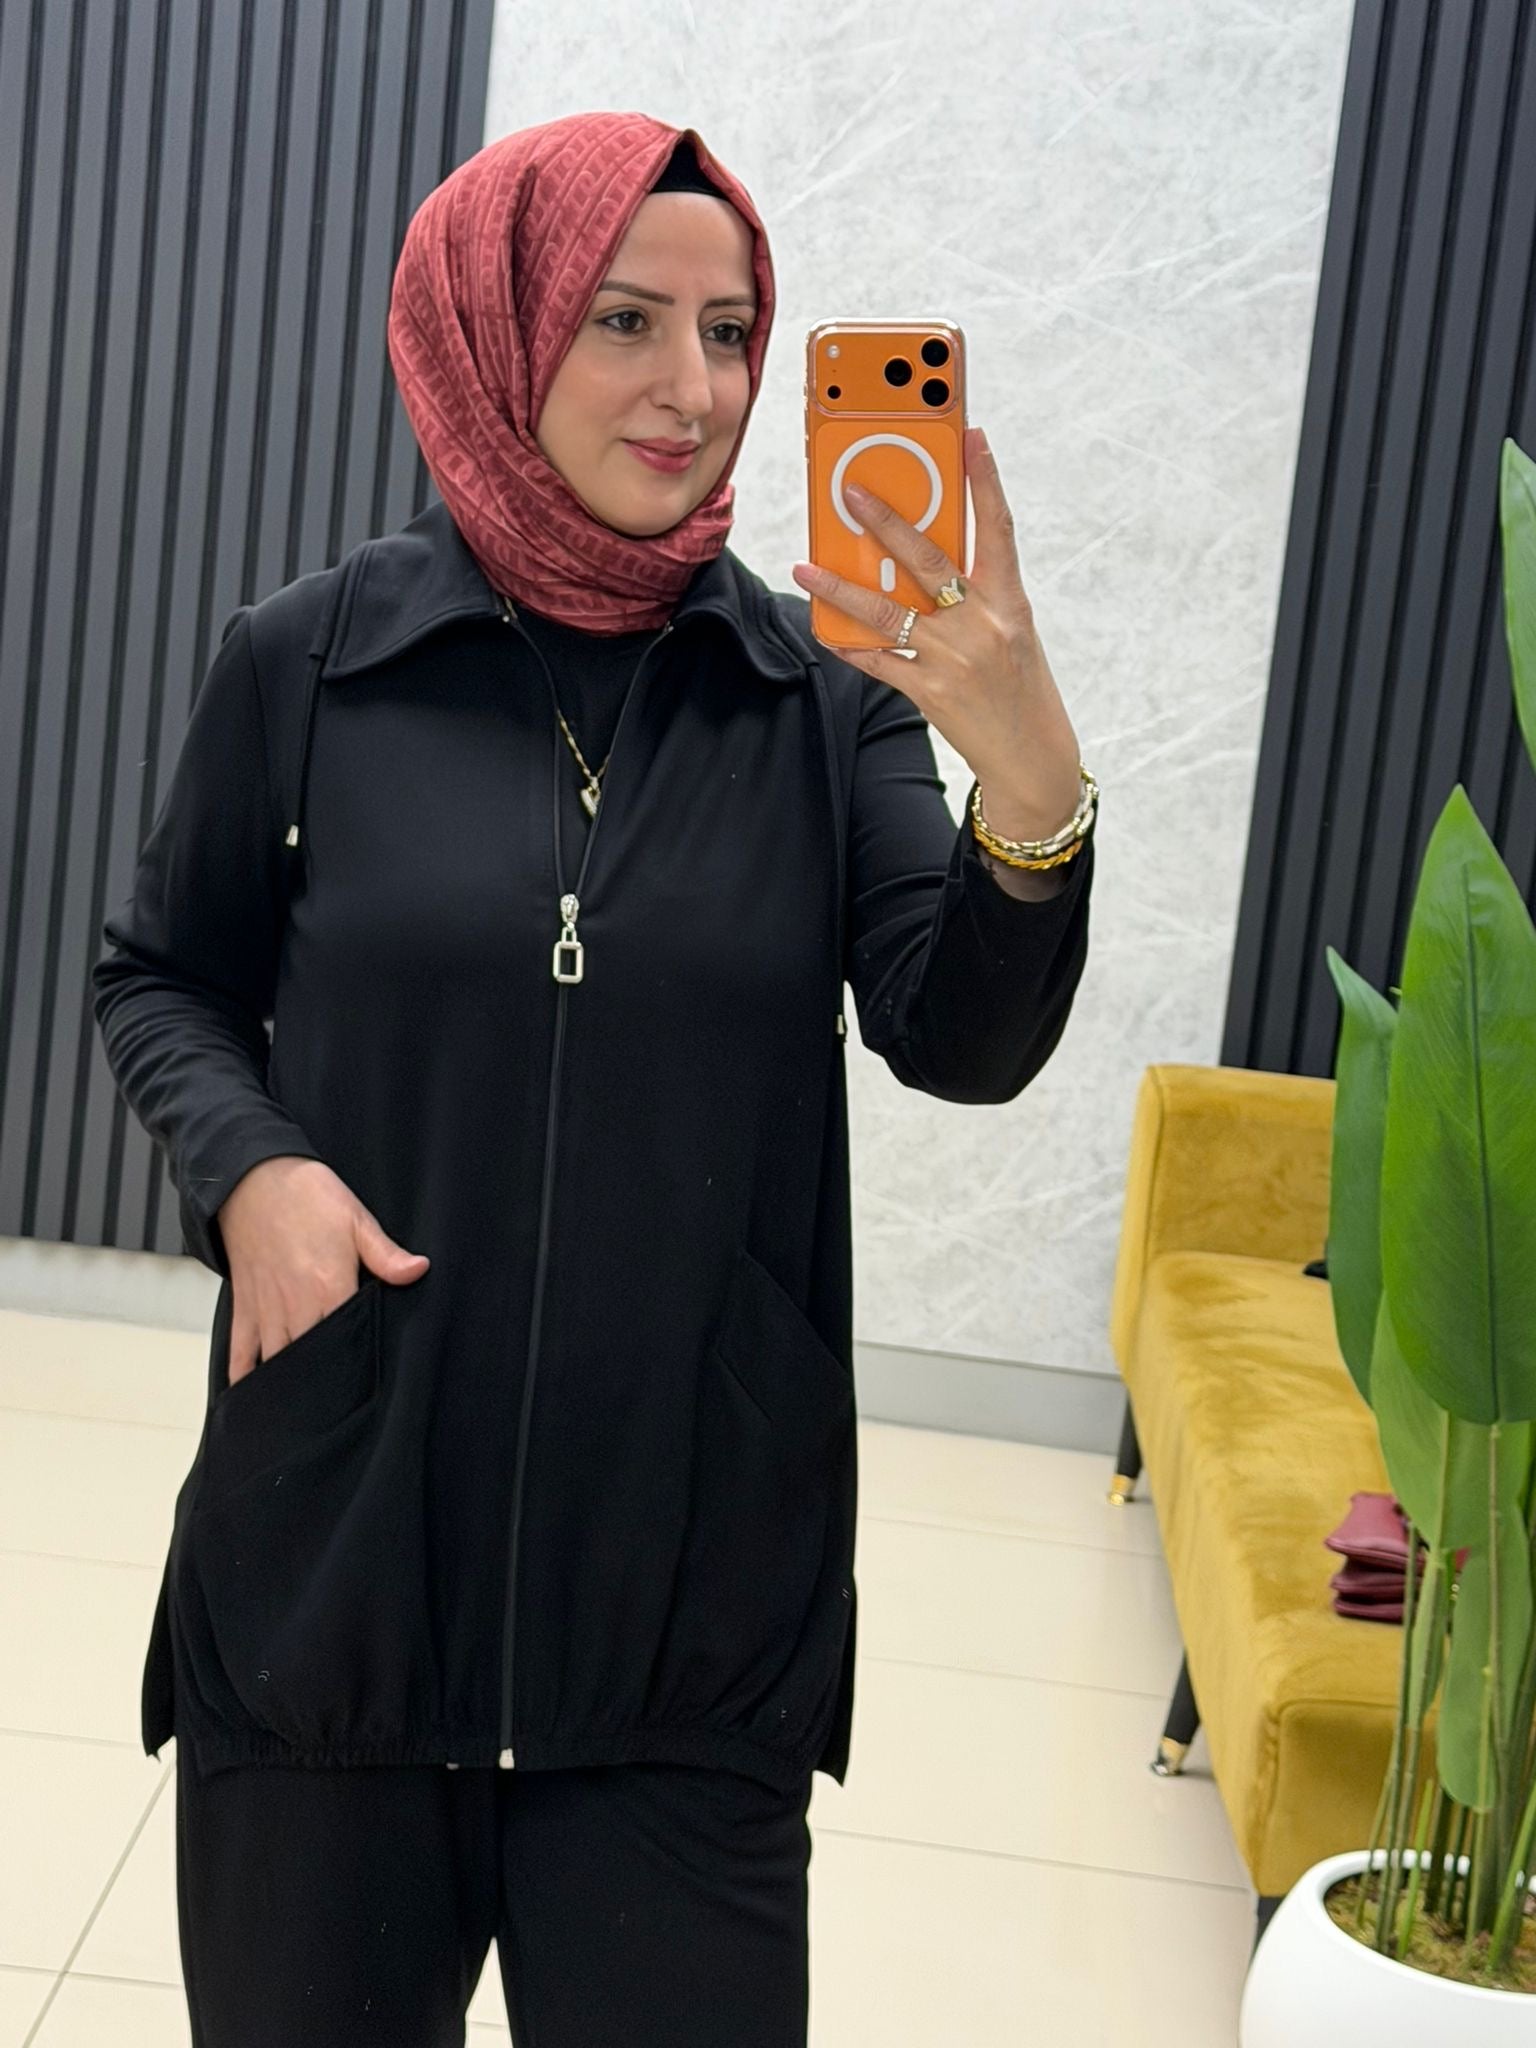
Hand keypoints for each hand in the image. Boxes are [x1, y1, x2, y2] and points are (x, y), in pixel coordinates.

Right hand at [216, 1157, 430, 1387]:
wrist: (253, 1178)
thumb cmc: (307, 1196)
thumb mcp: (356, 1218)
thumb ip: (386, 1253)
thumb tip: (419, 1270)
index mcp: (328, 1287)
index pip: (347, 1340)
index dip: (357, 1364)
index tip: (366, 1385)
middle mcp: (295, 1305)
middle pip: (311, 1358)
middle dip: (324, 1382)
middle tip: (337, 1406)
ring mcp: (267, 1308)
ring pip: (277, 1361)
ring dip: (288, 1383)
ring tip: (303, 1413)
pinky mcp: (245, 1305)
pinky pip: (240, 1351)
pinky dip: (245, 1375)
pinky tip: (250, 1398)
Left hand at [791, 427, 1083, 839]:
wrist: (1032, 757)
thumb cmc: (1020, 687)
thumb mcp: (1011, 631)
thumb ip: (974, 596)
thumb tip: (919, 562)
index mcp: (1010, 601)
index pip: (998, 528)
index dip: (986, 479)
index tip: (971, 436)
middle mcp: (983, 624)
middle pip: (928, 559)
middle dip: (886, 522)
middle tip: (850, 493)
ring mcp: (954, 658)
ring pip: (887, 612)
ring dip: (840, 588)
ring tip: (806, 568)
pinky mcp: (930, 691)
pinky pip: (878, 661)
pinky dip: (847, 645)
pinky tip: (824, 630)